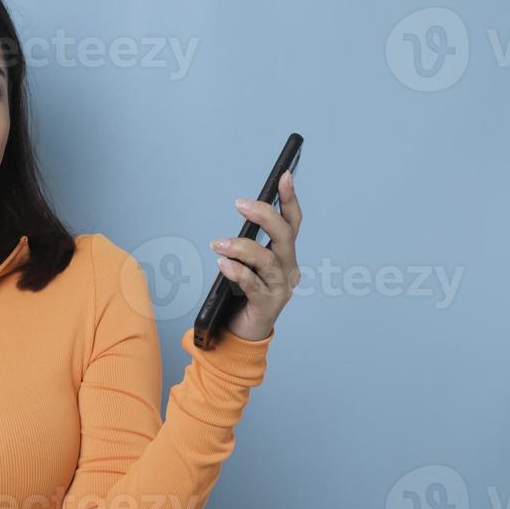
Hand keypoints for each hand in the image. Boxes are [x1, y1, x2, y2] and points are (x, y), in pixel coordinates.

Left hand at [208, 170, 302, 341]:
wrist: (241, 333)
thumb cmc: (241, 294)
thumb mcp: (246, 263)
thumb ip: (247, 244)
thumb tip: (240, 214)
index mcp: (284, 255)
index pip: (292, 222)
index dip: (290, 198)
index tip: (284, 175)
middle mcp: (288, 269)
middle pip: (284, 235)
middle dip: (264, 215)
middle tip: (240, 204)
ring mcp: (280, 288)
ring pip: (267, 259)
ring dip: (240, 247)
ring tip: (217, 244)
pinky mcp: (268, 306)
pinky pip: (253, 285)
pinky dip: (238, 272)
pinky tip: (223, 264)